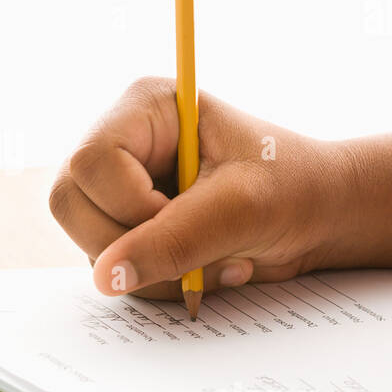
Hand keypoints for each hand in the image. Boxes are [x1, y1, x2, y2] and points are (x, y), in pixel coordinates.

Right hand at [49, 78, 338, 298]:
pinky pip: (112, 268)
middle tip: (196, 251)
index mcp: (145, 109)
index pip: (91, 162)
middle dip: (131, 244)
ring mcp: (118, 188)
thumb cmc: (293, 188)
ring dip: (153, 270)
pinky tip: (205, 268)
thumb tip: (105, 277)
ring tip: (216, 261)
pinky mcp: (126, 226)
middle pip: (71, 202)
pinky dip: (158, 282)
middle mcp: (121, 142)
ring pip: (89, 243)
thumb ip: (174, 239)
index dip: (129, 205)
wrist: (320, 216)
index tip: (186, 217)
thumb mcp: (242, 209)